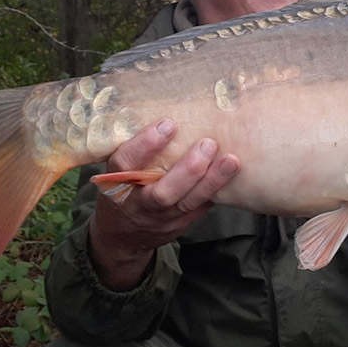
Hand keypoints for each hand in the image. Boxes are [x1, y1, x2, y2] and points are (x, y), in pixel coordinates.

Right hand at [88, 119, 239, 289]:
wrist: (121, 236)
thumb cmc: (123, 189)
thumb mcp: (117, 171)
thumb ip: (137, 151)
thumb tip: (170, 110)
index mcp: (116, 184)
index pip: (125, 163)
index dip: (145, 144)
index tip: (168, 123)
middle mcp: (138, 204)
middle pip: (163, 192)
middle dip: (188, 169)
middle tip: (208, 143)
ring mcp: (160, 219)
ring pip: (187, 202)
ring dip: (212, 181)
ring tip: (231, 161)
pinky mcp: (178, 225)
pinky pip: (199, 210)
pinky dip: (215, 193)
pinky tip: (231, 177)